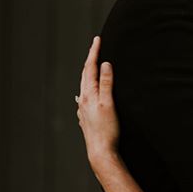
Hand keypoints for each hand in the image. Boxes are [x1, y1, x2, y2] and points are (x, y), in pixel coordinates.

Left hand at [77, 36, 119, 173]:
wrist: (100, 152)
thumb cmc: (107, 129)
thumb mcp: (109, 103)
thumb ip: (106, 83)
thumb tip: (105, 64)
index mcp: (88, 94)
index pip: (90, 68)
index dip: (94, 53)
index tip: (97, 39)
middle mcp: (83, 100)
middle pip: (84, 75)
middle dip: (90, 60)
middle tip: (95, 47)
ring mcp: (84, 109)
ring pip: (84, 86)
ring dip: (88, 73)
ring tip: (92, 65)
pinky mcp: (87, 118)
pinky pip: (86, 97)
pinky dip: (88, 88)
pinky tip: (88, 93)